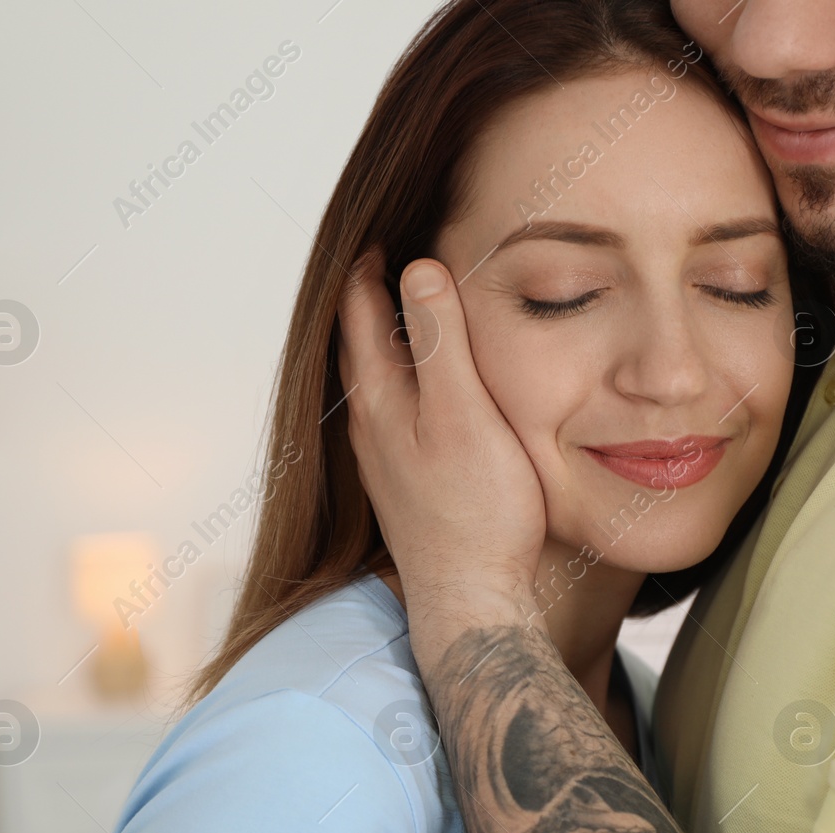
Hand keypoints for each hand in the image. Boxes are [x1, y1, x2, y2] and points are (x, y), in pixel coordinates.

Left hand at [338, 254, 547, 653]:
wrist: (469, 601)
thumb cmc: (478, 512)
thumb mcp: (466, 414)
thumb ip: (442, 342)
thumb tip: (418, 268)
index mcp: (379, 397)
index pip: (359, 310)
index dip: (372, 266)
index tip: (390, 229)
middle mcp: (369, 425)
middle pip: (356, 342)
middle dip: (370, 297)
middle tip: (392, 258)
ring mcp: (382, 458)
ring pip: (371, 380)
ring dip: (384, 340)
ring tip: (406, 313)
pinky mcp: (401, 484)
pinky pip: (390, 412)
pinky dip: (401, 380)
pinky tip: (424, 391)